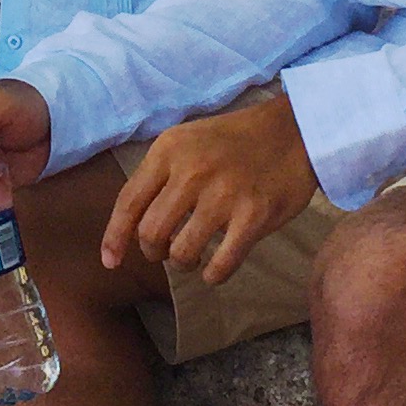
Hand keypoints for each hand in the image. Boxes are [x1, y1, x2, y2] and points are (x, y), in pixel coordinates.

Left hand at [103, 90, 317, 288]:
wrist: (294, 130)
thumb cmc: (234, 141)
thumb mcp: (188, 141)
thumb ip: (160, 175)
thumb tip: (132, 224)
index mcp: (169, 150)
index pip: (128, 203)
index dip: (114, 238)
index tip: (111, 262)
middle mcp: (192, 171)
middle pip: (151, 233)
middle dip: (154, 251)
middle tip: (166, 251)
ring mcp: (224, 194)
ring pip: (182, 252)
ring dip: (184, 263)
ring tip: (193, 256)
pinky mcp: (255, 215)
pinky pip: (221, 264)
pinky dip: (212, 275)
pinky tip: (215, 270)